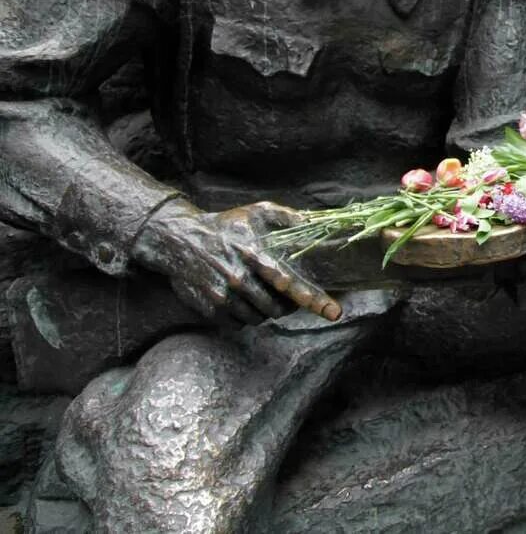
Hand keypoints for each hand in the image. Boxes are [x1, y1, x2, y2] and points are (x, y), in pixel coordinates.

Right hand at [133, 199, 341, 324]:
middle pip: (277, 308)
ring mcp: (222, 296)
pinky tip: (240, 299)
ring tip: (258, 293)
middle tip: (283, 295)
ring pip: (259, 318)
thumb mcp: (255, 213)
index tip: (335, 313)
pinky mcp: (210, 309)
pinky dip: (244, 316)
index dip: (314, 299)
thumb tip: (313, 221)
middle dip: (286, 306)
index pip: (289, 283)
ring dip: (265, 311)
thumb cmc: (224, 225)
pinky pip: (238, 324)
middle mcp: (238, 278)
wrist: (179, 239)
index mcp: (254, 254)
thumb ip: (286, 217)